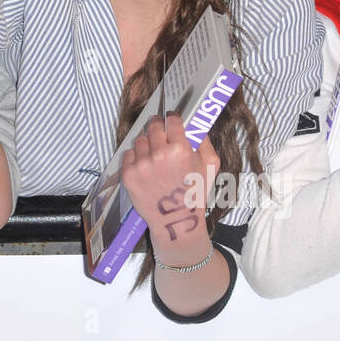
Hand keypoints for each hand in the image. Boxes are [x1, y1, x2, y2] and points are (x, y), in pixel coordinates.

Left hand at [121, 114, 219, 258]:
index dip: (172, 119)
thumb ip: (205, 141)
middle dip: (157, 127)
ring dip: (146, 143)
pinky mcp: (128, 175)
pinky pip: (128, 154)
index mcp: (181, 149)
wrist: (176, 221)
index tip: (171, 120)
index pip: (172, 121)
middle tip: (160, 132)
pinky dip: (135, 158)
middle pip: (153, 126)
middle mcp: (159, 154)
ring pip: (139, 139)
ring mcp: (142, 165)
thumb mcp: (211, 166)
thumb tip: (195, 123)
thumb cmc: (195, 193)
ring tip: (153, 155)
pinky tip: (145, 167)